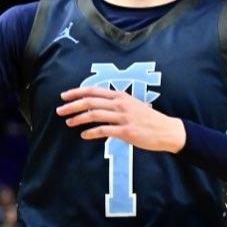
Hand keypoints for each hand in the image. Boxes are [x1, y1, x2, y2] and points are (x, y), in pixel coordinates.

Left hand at [56, 86, 186, 152]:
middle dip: (72, 106)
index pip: (92, 90)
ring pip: (94, 115)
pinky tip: (84, 135)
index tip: (63, 96)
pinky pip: (103, 131)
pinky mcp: (126, 131)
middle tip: (59, 110)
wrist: (166, 130)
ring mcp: (123, 117)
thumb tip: (93, 104)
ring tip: (69, 123)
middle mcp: (120, 104)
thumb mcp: (130, 103)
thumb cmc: (147, 117)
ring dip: (78, 119)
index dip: (76, 92)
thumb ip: (114, 102)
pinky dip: (91, 133)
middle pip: (89, 102)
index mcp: (120, 95)